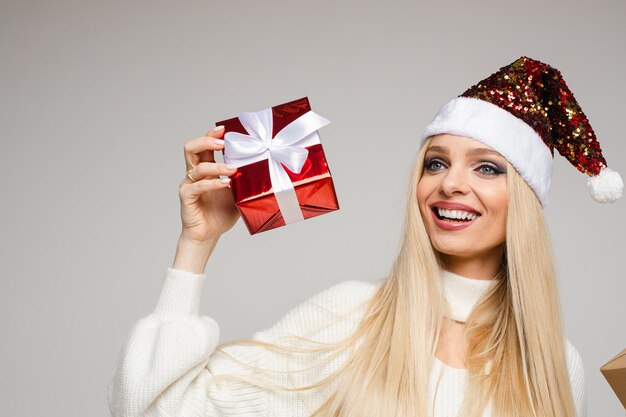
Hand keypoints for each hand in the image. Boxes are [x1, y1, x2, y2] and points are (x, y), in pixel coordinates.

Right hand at [177, 126, 239, 241]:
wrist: (208, 235)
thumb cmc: (221, 213)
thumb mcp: (237, 194)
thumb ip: (244, 181)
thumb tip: (264, 170)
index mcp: (206, 169)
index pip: (204, 146)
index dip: (211, 135)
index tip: (224, 129)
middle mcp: (194, 173)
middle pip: (192, 148)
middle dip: (207, 141)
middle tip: (223, 144)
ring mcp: (189, 184)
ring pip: (197, 166)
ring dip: (216, 165)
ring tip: (232, 169)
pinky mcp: (187, 197)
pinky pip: (197, 186)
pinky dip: (212, 183)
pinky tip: (225, 184)